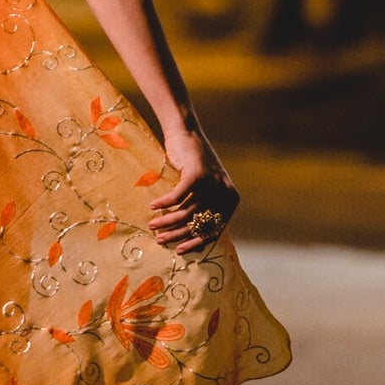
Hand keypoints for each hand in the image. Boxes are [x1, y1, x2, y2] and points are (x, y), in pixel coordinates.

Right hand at [148, 123, 239, 253]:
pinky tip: (152, 206)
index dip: (195, 242)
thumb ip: (205, 210)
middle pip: (198, 222)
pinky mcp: (197, 174)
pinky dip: (163, 203)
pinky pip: (176, 197)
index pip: (214, 230)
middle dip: (177, 234)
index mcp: (231, 199)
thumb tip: (195, 244)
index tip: (179, 251)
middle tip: (160, 239)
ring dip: (166, 220)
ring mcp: (212, 183)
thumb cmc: (194, 164)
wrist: (187, 133)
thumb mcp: (206, 189)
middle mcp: (225, 192)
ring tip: (153, 225)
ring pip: (186, 211)